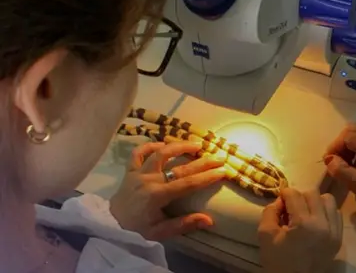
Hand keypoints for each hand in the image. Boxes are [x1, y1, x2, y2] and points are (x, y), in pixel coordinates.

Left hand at [110, 141, 225, 240]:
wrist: (110, 226)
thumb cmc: (136, 230)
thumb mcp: (160, 233)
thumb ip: (183, 225)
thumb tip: (208, 220)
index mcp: (157, 196)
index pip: (188, 184)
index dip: (207, 177)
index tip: (223, 171)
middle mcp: (148, 180)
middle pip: (180, 167)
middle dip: (202, 162)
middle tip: (218, 157)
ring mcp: (138, 173)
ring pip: (160, 153)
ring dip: (179, 146)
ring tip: (196, 144)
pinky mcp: (129, 170)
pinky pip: (138, 153)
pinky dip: (150, 146)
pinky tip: (163, 144)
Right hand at [258, 189, 341, 272]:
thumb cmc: (278, 261)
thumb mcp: (265, 235)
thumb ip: (270, 211)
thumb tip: (280, 200)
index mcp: (304, 224)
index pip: (294, 194)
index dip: (284, 195)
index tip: (280, 203)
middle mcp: (324, 225)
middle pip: (313, 193)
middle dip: (299, 197)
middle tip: (291, 209)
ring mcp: (334, 231)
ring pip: (328, 200)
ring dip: (315, 202)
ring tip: (305, 213)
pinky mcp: (339, 238)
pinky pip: (336, 214)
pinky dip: (326, 213)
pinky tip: (315, 222)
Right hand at [324, 124, 355, 206]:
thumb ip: (340, 171)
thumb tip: (329, 160)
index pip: (346, 136)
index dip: (334, 147)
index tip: (329, 162)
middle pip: (350, 130)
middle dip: (340, 144)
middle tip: (337, 161)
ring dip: (347, 145)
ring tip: (346, 163)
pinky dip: (355, 146)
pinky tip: (355, 161)